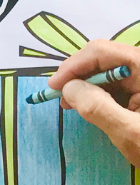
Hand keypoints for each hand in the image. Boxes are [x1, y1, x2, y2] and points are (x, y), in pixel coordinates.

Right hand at [48, 40, 139, 166]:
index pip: (102, 52)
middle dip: (79, 75)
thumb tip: (68, 87)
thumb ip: (97, 107)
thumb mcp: (130, 133)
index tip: (54, 87)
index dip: (73, 66)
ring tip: (73, 104)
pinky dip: (101, 93)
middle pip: (106, 58)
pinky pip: (120, 84)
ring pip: (110, 71)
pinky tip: (91, 106)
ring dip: (88, 85)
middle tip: (61, 98)